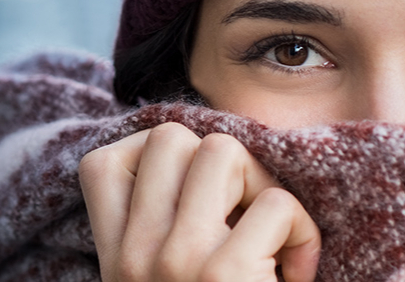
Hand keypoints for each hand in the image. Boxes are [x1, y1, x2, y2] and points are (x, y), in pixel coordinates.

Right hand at [78, 122, 320, 281]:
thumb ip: (159, 234)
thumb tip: (204, 156)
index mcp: (115, 261)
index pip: (101, 163)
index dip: (154, 158)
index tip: (192, 192)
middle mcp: (134, 258)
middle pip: (170, 136)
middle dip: (221, 163)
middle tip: (244, 214)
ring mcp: (177, 261)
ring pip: (222, 149)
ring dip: (261, 185)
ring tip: (270, 236)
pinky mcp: (225, 274)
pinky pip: (278, 203)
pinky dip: (303, 233)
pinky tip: (295, 273)